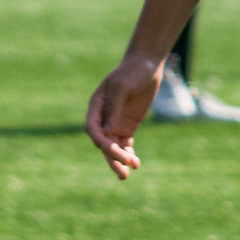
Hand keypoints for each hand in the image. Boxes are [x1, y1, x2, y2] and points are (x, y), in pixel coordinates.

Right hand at [85, 55, 162, 179]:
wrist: (147, 65)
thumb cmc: (133, 72)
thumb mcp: (122, 87)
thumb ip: (114, 108)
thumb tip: (106, 131)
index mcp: (96, 106)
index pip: (92, 128)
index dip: (100, 141)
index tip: (111, 149)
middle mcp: (103, 117)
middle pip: (103, 142)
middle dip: (111, 157)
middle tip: (122, 171)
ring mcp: (115, 122)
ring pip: (113, 146)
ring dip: (119, 160)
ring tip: (127, 174)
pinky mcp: (128, 125)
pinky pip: (125, 143)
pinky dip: (129, 153)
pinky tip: (136, 163)